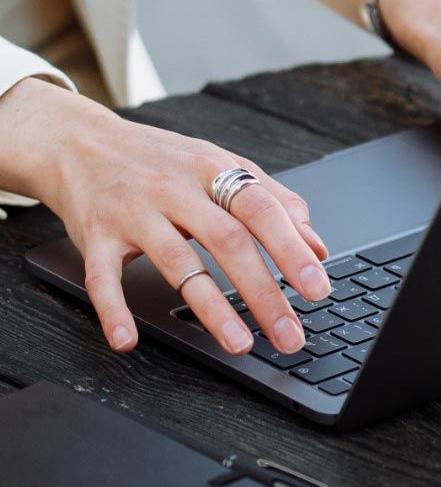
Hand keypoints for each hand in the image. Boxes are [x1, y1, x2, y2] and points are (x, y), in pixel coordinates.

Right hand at [2, 79, 329, 355]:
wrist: (77, 142)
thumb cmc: (159, 160)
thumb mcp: (218, 165)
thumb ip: (272, 201)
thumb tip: (317, 247)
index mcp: (211, 170)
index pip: (261, 209)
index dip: (292, 249)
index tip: (317, 287)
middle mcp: (174, 189)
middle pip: (227, 241)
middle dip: (263, 292)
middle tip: (289, 334)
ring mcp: (134, 212)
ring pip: (177, 264)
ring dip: (211, 309)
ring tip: (240, 344)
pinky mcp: (96, 235)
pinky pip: (104, 277)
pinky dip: (114, 309)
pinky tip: (128, 339)